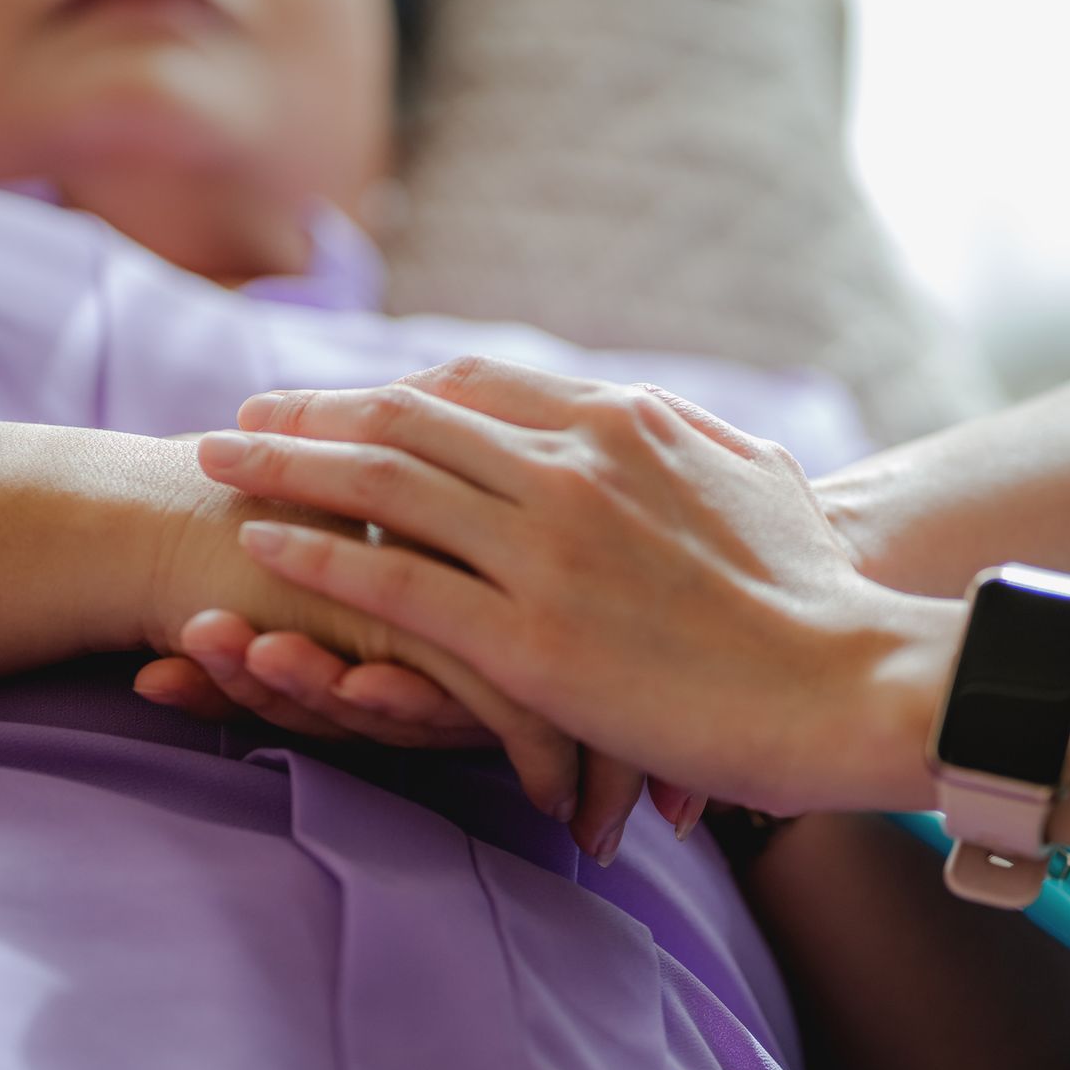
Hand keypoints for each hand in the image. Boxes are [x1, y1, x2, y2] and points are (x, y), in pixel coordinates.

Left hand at [199, 357, 961, 818]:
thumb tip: (656, 418)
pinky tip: (262, 546)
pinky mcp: (530, 637)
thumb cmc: (816, 596)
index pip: (474, 386)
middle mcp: (571, 466)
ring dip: (288, 466)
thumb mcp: (754, 479)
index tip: (338, 397)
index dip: (390, 389)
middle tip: (241, 416)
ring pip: (383, 484)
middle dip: (313, 412)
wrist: (853, 682)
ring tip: (216, 460)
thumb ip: (686, 440)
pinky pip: (395, 580)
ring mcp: (546, 549)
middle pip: (406, 419)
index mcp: (621, 424)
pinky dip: (319, 555)